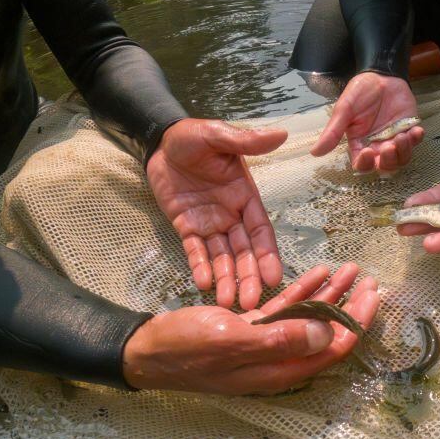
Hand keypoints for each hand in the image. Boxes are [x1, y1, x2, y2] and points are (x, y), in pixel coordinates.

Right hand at [123, 263, 379, 393]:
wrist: (146, 350)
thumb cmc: (186, 347)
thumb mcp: (234, 340)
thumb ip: (281, 338)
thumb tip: (325, 334)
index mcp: (279, 368)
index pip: (331, 348)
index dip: (355, 323)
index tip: (372, 297)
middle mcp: (278, 359)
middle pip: (326, 333)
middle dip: (350, 307)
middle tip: (370, 280)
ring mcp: (265, 344)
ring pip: (309, 318)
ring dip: (330, 294)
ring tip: (351, 269)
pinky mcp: (251, 329)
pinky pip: (286, 310)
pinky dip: (303, 292)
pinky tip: (318, 273)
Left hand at [147, 119, 287, 310]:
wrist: (158, 142)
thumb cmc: (192, 136)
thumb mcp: (218, 135)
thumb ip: (246, 141)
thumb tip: (281, 134)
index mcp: (244, 195)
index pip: (260, 229)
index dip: (267, 254)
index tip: (274, 278)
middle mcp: (231, 213)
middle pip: (243, 250)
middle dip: (247, 276)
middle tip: (250, 304)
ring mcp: (209, 223)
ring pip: (221, 256)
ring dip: (226, 278)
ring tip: (227, 303)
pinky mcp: (186, 227)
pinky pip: (195, 250)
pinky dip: (199, 266)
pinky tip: (202, 284)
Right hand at [311, 72, 424, 173]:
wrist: (381, 74)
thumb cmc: (360, 92)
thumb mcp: (344, 110)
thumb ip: (333, 132)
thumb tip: (314, 152)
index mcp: (360, 144)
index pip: (362, 164)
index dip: (366, 164)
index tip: (367, 152)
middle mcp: (378, 145)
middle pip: (385, 166)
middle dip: (389, 160)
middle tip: (390, 146)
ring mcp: (395, 138)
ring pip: (402, 158)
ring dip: (404, 151)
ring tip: (403, 136)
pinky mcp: (409, 129)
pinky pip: (415, 142)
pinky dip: (417, 140)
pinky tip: (416, 131)